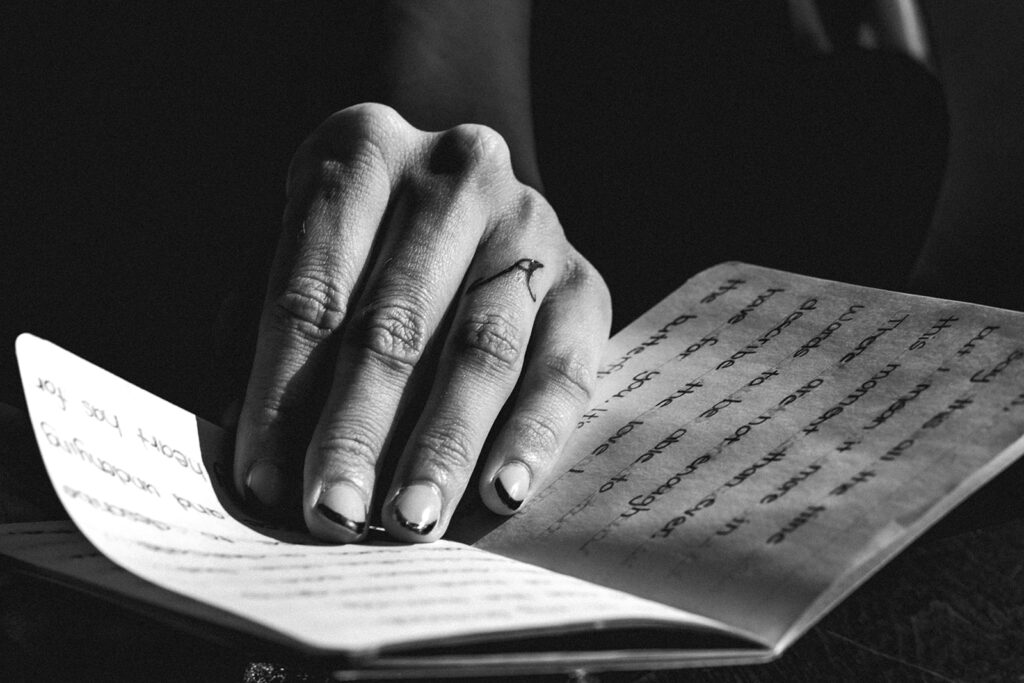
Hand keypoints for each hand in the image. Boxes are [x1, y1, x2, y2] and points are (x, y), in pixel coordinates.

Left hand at [233, 104, 610, 542]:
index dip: (281, 392)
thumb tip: (263, 459)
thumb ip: (266, 333)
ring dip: (442, 446)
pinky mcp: (584, 281)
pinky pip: (561, 370)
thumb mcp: (298, 249)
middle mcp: (455, 175)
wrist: (465, 186)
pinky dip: (532, 437)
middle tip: (333, 515)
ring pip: (480, 350)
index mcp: (362, 151)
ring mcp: (531, 224)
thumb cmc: (359, 238)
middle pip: (395, 324)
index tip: (264, 480)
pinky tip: (501, 493)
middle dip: (359, 432)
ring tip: (410, 521)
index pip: (310, 289)